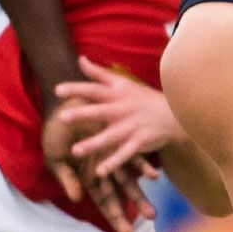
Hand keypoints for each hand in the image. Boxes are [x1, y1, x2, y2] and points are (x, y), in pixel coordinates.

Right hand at [41, 103, 144, 231]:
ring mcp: (112, 156)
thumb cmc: (55, 133)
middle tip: (150, 220)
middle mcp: (103, 169)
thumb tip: (75, 199)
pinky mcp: (117, 139)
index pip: (104, 201)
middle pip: (121, 194)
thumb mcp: (56, 159)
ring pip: (129, 180)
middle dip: (134, 207)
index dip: (115, 216)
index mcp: (87, 177)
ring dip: (141, 194)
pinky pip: (132, 155)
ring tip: (154, 206)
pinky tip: (153, 174)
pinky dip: (142, 164)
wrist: (61, 106)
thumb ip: (67, 179)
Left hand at [56, 58, 182, 172]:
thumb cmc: (143, 98)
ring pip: (111, 136)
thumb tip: (80, 59)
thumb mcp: (123, 83)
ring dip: (94, 144)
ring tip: (76, 151)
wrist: (175, 114)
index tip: (58, 90)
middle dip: (82, 114)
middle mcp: (123, 109)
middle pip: (100, 111)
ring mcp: (132, 127)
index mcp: (117, 94)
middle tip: (62, 117)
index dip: (77, 89)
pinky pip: (125, 154)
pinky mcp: (140, 142)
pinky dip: (114, 163)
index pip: (94, 89)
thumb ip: (99, 73)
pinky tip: (100, 172)